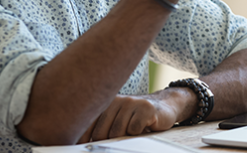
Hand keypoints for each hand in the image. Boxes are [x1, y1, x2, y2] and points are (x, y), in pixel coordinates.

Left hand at [77, 89, 192, 142]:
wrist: (164, 107)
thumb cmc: (137, 118)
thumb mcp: (117, 120)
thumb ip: (102, 128)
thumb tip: (82, 144)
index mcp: (106, 103)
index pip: (88, 123)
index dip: (85, 139)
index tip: (83, 147)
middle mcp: (117, 100)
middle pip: (102, 131)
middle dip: (106, 142)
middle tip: (117, 142)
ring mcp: (131, 103)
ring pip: (117, 132)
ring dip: (124, 139)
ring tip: (131, 134)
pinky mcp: (146, 108)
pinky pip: (134, 130)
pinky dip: (137, 134)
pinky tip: (143, 128)